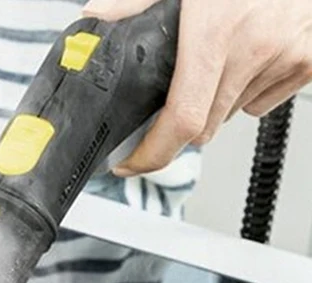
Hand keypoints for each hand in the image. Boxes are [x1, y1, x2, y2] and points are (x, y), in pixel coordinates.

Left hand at [82, 0, 311, 175]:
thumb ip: (132, 1)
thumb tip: (94, 21)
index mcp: (215, 32)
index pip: (181, 121)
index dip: (151, 154)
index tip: (130, 163)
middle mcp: (255, 48)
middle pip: (202, 128)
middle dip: (176, 126)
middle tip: (165, 102)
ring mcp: (285, 56)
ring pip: (230, 115)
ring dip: (211, 106)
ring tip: (212, 62)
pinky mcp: (306, 61)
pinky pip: (262, 101)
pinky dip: (245, 92)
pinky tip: (243, 59)